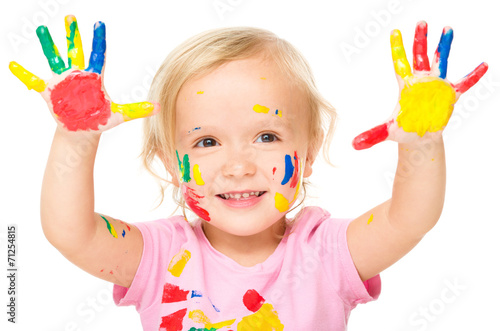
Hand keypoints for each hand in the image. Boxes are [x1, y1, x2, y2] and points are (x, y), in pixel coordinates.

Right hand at [9, 15, 159, 132]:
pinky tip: (11, 65)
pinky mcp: (50, 92)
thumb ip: (138, 110)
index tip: (99, 24)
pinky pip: (33, 81)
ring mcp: (63, 81)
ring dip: (49, 44)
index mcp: (94, 78)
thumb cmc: (100, 121)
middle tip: (72, 17)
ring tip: (42, 28)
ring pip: (55, 58)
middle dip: (74, 34)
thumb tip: (159, 107)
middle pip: (75, 50)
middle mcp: (78, 75)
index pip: (98, 55)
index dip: (98, 41)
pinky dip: (23, 74)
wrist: (83, 132)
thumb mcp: (120, 115)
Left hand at [352, 21, 487, 149]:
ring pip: (440, 61)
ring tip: (447, 29)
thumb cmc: (403, 131)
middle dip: (420, 40)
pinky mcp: (449, 95)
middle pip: (420, 56)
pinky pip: (464, 83)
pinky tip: (483, 65)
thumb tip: (353, 145)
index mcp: (406, 86)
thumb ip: (372, 136)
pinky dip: (473, 76)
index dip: (397, 48)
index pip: (400, 63)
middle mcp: (421, 81)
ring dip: (443, 46)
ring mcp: (436, 86)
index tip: (395, 31)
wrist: (420, 138)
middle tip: (421, 22)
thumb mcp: (387, 132)